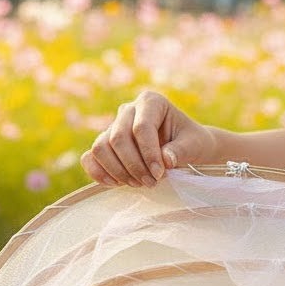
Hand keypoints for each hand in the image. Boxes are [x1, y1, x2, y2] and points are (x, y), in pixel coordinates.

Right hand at [81, 90, 215, 186]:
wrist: (185, 147)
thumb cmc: (191, 142)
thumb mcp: (194, 145)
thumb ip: (181, 151)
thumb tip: (165, 160)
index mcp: (151, 102)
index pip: (141, 127)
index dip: (148, 153)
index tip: (159, 174)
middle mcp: (128, 110)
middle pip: (118, 138)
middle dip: (133, 165)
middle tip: (150, 183)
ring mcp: (113, 126)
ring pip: (100, 147)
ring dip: (118, 171)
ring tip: (138, 184)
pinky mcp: (105, 143)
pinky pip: (90, 157)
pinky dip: (98, 172)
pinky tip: (116, 184)